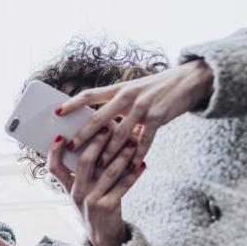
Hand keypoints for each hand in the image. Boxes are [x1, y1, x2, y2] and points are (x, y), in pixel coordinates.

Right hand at [48, 127, 144, 245]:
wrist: (103, 238)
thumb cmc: (94, 208)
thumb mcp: (82, 193)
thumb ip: (84, 174)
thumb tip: (95, 143)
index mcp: (68, 188)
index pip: (54, 167)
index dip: (55, 151)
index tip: (61, 135)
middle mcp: (77, 193)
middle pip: (83, 163)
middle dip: (95, 143)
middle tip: (107, 128)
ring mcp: (92, 201)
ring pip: (107, 172)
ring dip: (121, 155)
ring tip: (132, 142)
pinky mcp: (108, 207)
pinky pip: (123, 186)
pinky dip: (134, 174)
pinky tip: (142, 164)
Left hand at [57, 59, 212, 167]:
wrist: (191, 79)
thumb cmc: (158, 88)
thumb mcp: (135, 90)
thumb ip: (117, 104)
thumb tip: (98, 122)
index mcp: (119, 89)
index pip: (89, 95)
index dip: (72, 103)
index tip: (56, 112)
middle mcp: (128, 96)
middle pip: (99, 117)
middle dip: (84, 134)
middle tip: (71, 147)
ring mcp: (143, 106)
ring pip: (120, 133)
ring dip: (109, 151)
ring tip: (98, 165)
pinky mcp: (158, 117)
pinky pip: (144, 140)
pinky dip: (137, 154)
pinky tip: (132, 166)